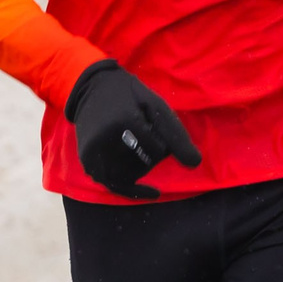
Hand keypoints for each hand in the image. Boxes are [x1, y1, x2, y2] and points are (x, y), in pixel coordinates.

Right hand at [66, 60, 202, 199]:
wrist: (90, 89)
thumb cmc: (128, 95)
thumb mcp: (156, 105)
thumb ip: (175, 134)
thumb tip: (194, 164)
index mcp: (125, 120)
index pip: (158, 149)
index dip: (163, 144)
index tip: (154, 128)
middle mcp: (106, 139)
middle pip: (144, 164)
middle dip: (152, 156)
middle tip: (144, 137)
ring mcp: (94, 152)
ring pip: (131, 176)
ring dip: (142, 168)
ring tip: (138, 149)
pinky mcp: (88, 161)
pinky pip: (114, 184)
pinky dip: (134, 190)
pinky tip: (153, 192)